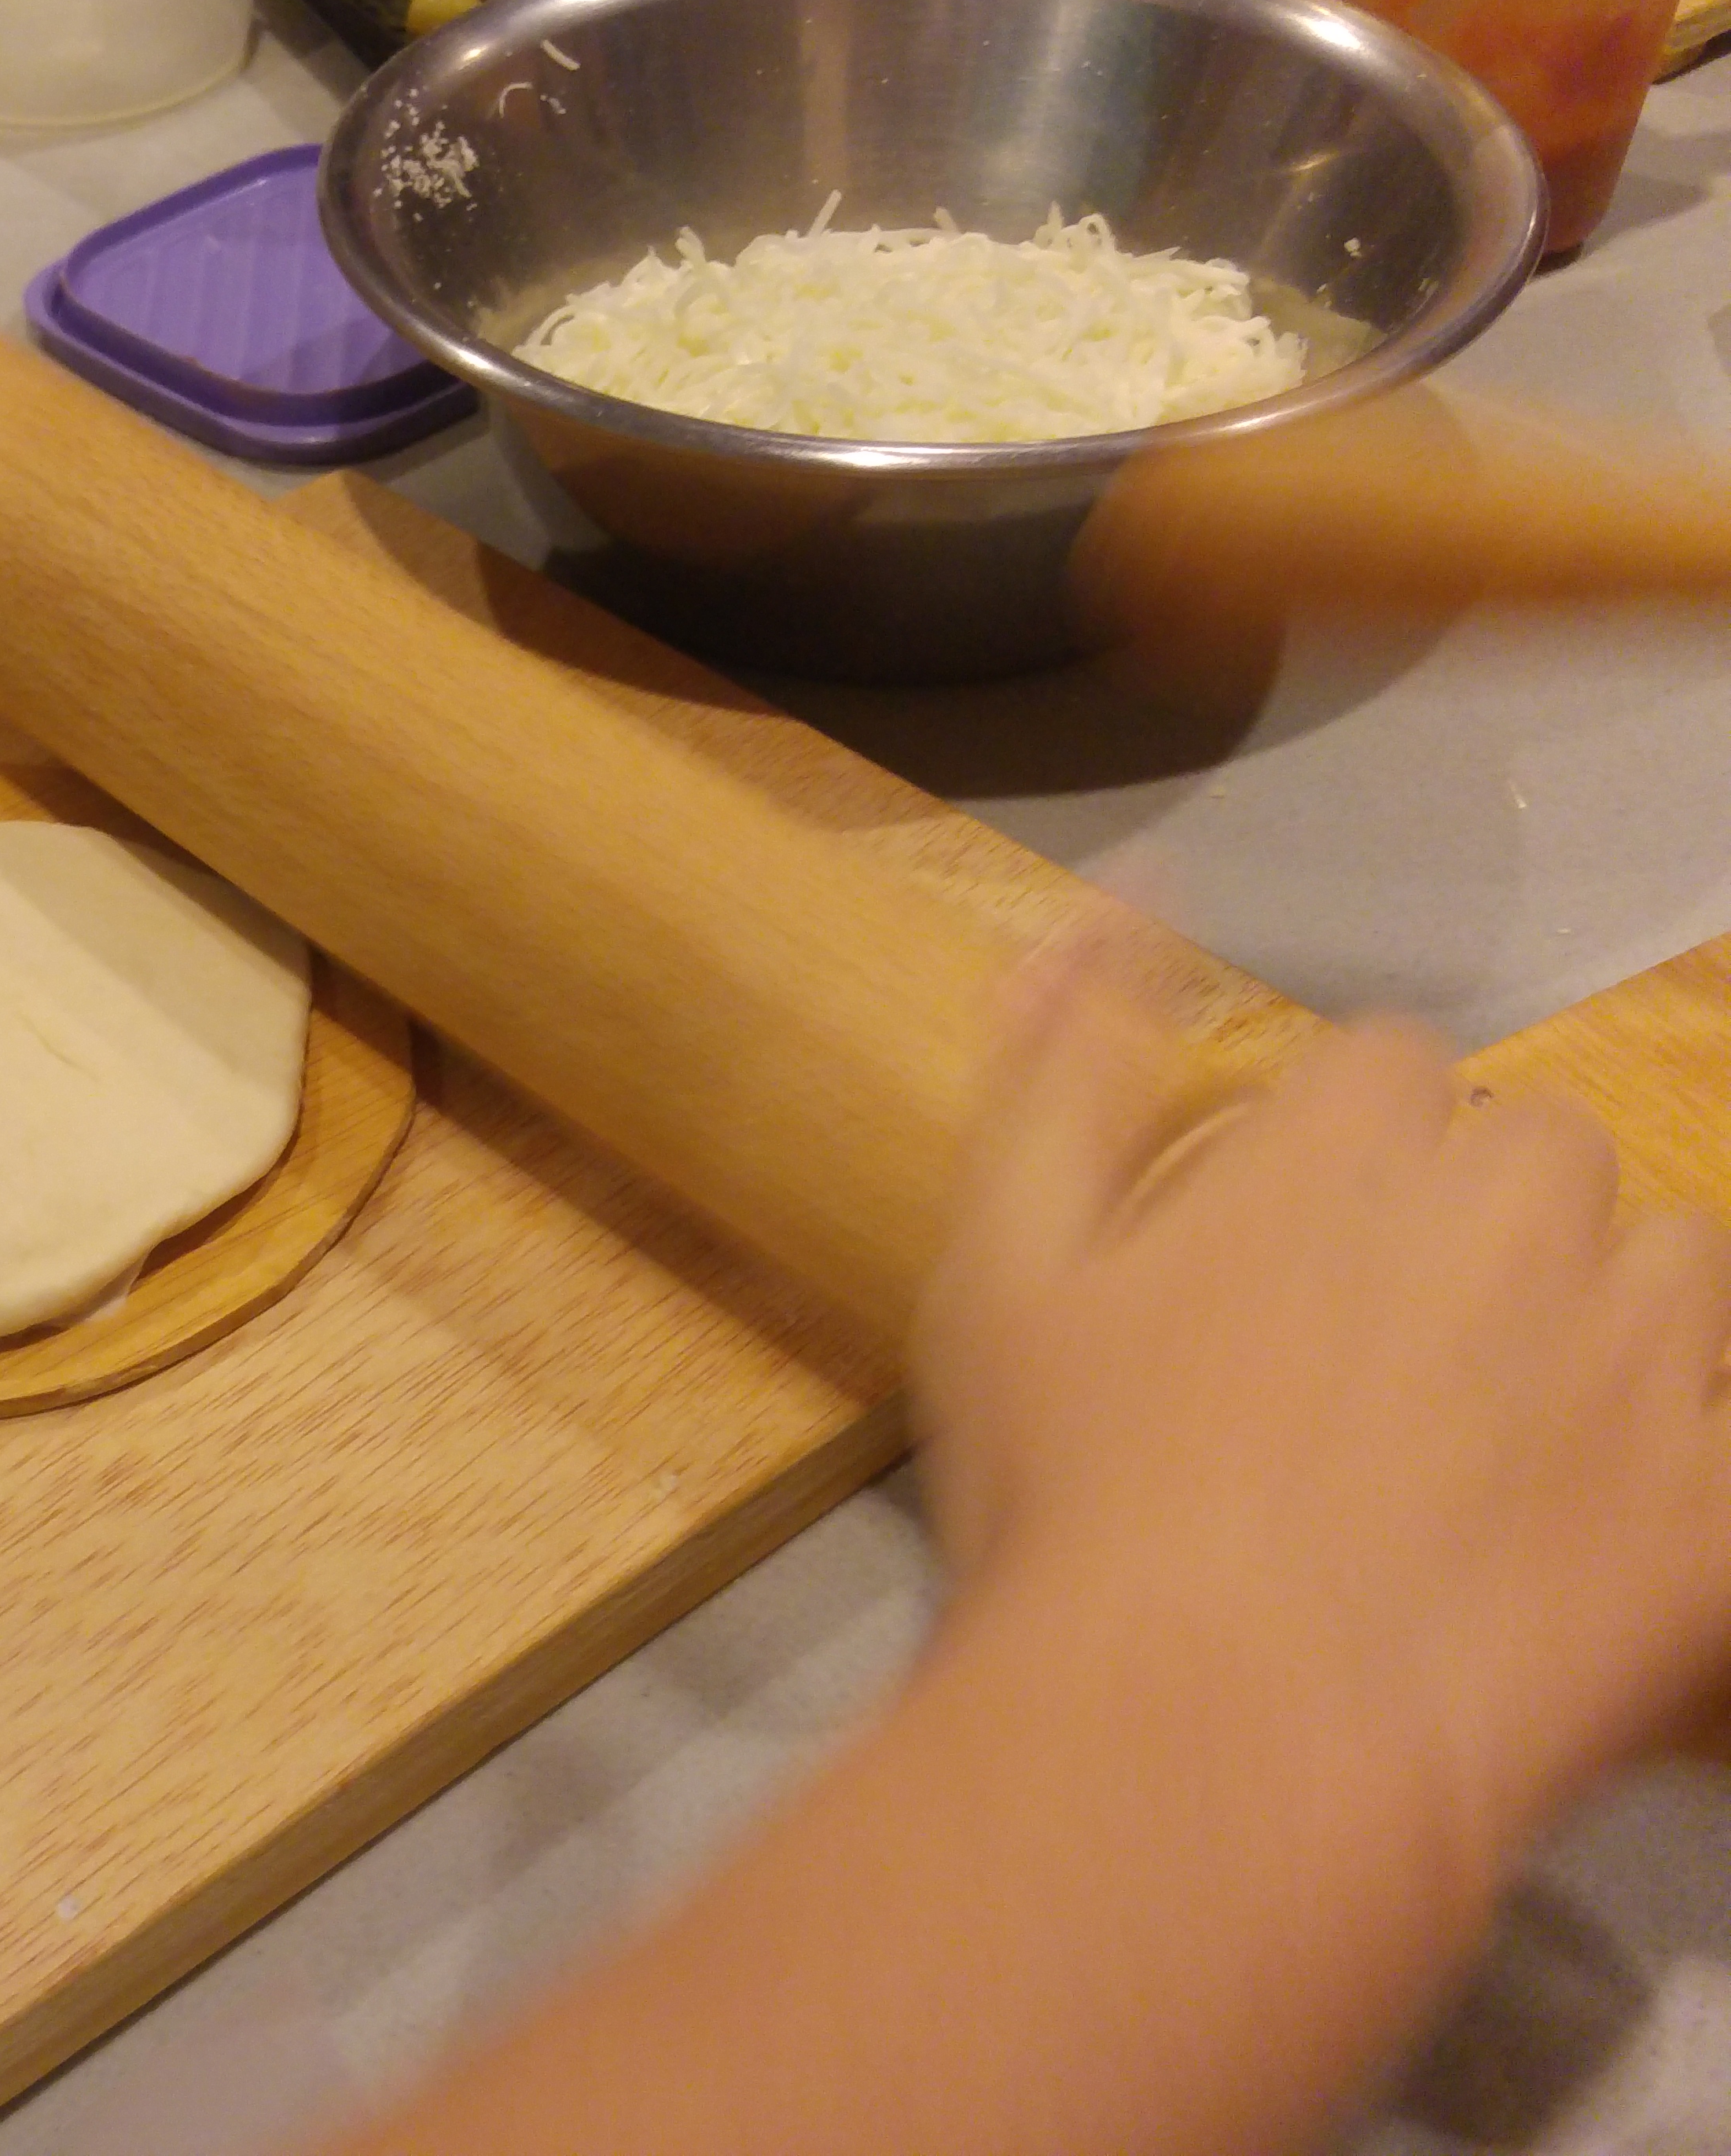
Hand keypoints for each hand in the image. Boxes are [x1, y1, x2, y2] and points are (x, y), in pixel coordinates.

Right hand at [914, 951, 1730, 1858]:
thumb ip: (1067, 1073)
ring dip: (1600, 1330)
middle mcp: (1523, 1207)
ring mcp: (1643, 1363)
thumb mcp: (999, 1268)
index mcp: (1349, 1136)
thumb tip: (1115, 909)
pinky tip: (1574, 1554)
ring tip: (1489, 1455)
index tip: (1271, 1258)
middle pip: (1539, 1149)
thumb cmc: (1076, 1500)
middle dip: (1477, 1224)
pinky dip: (1675, 1486)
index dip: (1330, 1154)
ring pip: (1674, 1274)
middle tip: (1369, 1363)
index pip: (1386, 1063)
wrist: (1212, 1750)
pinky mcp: (1715, 1518)